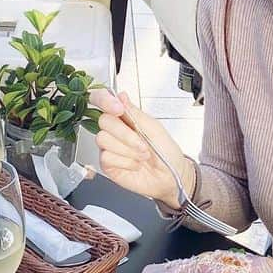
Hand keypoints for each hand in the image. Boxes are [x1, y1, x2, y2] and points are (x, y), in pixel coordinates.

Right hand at [90, 89, 193, 209]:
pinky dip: (126, 162)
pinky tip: (135, 165)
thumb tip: (121, 95)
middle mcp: (115, 131)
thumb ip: (134, 112)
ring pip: (103, 140)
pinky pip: (106, 157)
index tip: (118, 109)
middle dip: (125, 134)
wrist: (169, 177)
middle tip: (142, 144)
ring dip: (128, 150)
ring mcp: (109, 147)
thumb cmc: (166, 152)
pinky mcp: (107, 164)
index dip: (105, 100)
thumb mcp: (154, 128)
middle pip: (104, 121)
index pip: (104, 101)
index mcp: (126, 117)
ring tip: (142, 155)